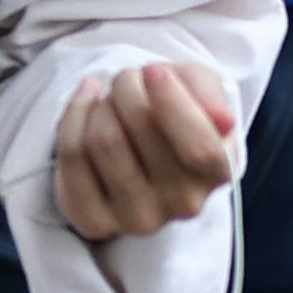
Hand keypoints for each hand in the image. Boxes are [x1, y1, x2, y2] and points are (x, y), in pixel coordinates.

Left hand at [49, 59, 238, 240]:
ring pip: (101, 140)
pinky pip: (70, 158)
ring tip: (109, 99)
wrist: (144, 145)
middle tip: (129, 79)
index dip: (171, 102)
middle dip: (128, 86)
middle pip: (139, 127)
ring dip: (100, 103)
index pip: (198, 146)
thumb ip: (211, 97)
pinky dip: (73, 117)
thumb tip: (221, 120)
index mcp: (218, 173)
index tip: (154, 70)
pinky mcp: (94, 222)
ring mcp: (138, 219)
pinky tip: (85, 103)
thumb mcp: (202, 90)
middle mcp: (183, 204)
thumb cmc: (178, 110)